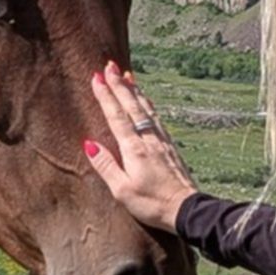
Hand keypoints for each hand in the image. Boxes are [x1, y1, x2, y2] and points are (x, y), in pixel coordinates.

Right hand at [83, 60, 196, 234]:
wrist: (186, 209)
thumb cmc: (152, 204)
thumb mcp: (122, 191)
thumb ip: (105, 165)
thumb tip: (89, 143)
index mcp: (134, 149)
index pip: (116, 116)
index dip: (106, 95)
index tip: (96, 77)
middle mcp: (148, 139)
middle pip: (131, 106)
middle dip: (119, 84)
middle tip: (109, 65)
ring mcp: (161, 141)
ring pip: (146, 108)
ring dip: (134, 90)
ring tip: (127, 75)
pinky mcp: (170, 146)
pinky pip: (156, 117)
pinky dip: (148, 104)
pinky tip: (146, 101)